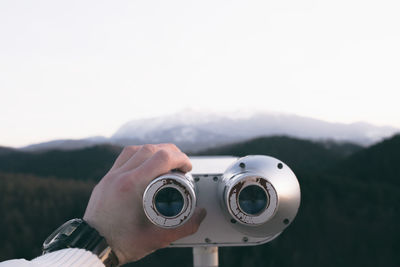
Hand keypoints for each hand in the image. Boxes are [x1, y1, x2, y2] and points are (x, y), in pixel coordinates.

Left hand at [83, 144, 205, 264]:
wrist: (92, 247)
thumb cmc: (120, 244)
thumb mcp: (157, 239)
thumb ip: (184, 227)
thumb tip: (200, 214)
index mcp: (131, 187)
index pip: (161, 158)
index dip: (180, 158)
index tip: (188, 168)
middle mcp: (119, 177)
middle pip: (150, 149)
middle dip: (171, 152)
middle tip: (182, 165)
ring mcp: (111, 176)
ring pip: (136, 149)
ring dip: (155, 150)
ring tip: (167, 162)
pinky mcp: (107, 179)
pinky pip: (125, 156)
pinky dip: (140, 154)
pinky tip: (148, 164)